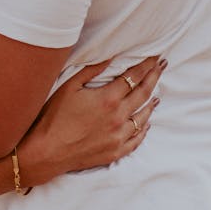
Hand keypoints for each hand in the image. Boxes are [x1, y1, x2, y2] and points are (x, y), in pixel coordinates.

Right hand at [17, 55, 165, 187]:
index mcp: (108, 99)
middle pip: (143, 94)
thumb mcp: (70, 86)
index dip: (145, 65)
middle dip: (153, 78)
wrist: (48, 150)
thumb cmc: (55, 115)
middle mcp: (118, 117)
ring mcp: (118, 137)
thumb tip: (111, 57)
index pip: (133, 77)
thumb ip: (92, 70)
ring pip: (143, 118)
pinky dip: (144, 129)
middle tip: (161, 67)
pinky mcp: (115, 152)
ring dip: (151, 103)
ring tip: (157, 94)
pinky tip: (146, 123)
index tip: (154, 57)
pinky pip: (137, 139)